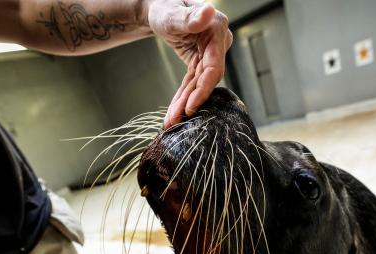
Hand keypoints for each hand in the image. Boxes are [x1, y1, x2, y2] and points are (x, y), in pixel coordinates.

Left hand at [147, 0, 232, 127]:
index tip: (190, 107)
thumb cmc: (164, 5)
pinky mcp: (200, 61)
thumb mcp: (172, 12)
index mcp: (216, 29)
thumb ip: (189, 17)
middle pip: (207, 79)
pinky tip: (175, 113)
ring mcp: (210, 53)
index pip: (214, 66)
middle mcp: (217, 43)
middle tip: (176, 121)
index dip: (203, 89)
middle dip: (191, 101)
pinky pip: (192, 82)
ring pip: (198, 84)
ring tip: (172, 122)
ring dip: (185, 103)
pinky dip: (183, 97)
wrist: (158, 8)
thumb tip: (208, 11)